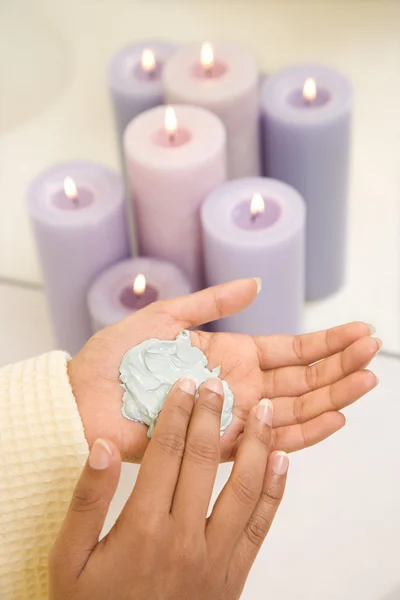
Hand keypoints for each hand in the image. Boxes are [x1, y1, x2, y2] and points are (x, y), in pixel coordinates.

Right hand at [50, 379, 287, 599]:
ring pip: (244, 489)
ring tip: (261, 409)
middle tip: (219, 384)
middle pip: (204, 461)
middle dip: (212, 416)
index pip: (165, 453)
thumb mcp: (69, 560)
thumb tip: (103, 445)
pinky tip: (281, 460)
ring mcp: (215, 559)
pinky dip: (275, 491)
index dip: (177, 413)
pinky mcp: (234, 576)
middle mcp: (185, 538)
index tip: (185, 383)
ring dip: (256, 444)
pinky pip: (261, 526)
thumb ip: (86, 500)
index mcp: (143, 528)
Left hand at [69, 278, 378, 461]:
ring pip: (295, 408)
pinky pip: (268, 441)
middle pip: (301, 379)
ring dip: (332, 395)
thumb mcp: (168, 316)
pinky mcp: (219, 445)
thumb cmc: (119, 357)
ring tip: (366, 380)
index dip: (325, 342)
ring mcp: (233, 416)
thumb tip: (256, 284)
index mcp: (230, 355)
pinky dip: (303, 432)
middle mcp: (239, 387)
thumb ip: (212, 303)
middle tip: (373, 351)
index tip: (358, 331)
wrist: (84, 397)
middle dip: (339, 365)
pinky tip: (333, 418)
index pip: (289, 350)